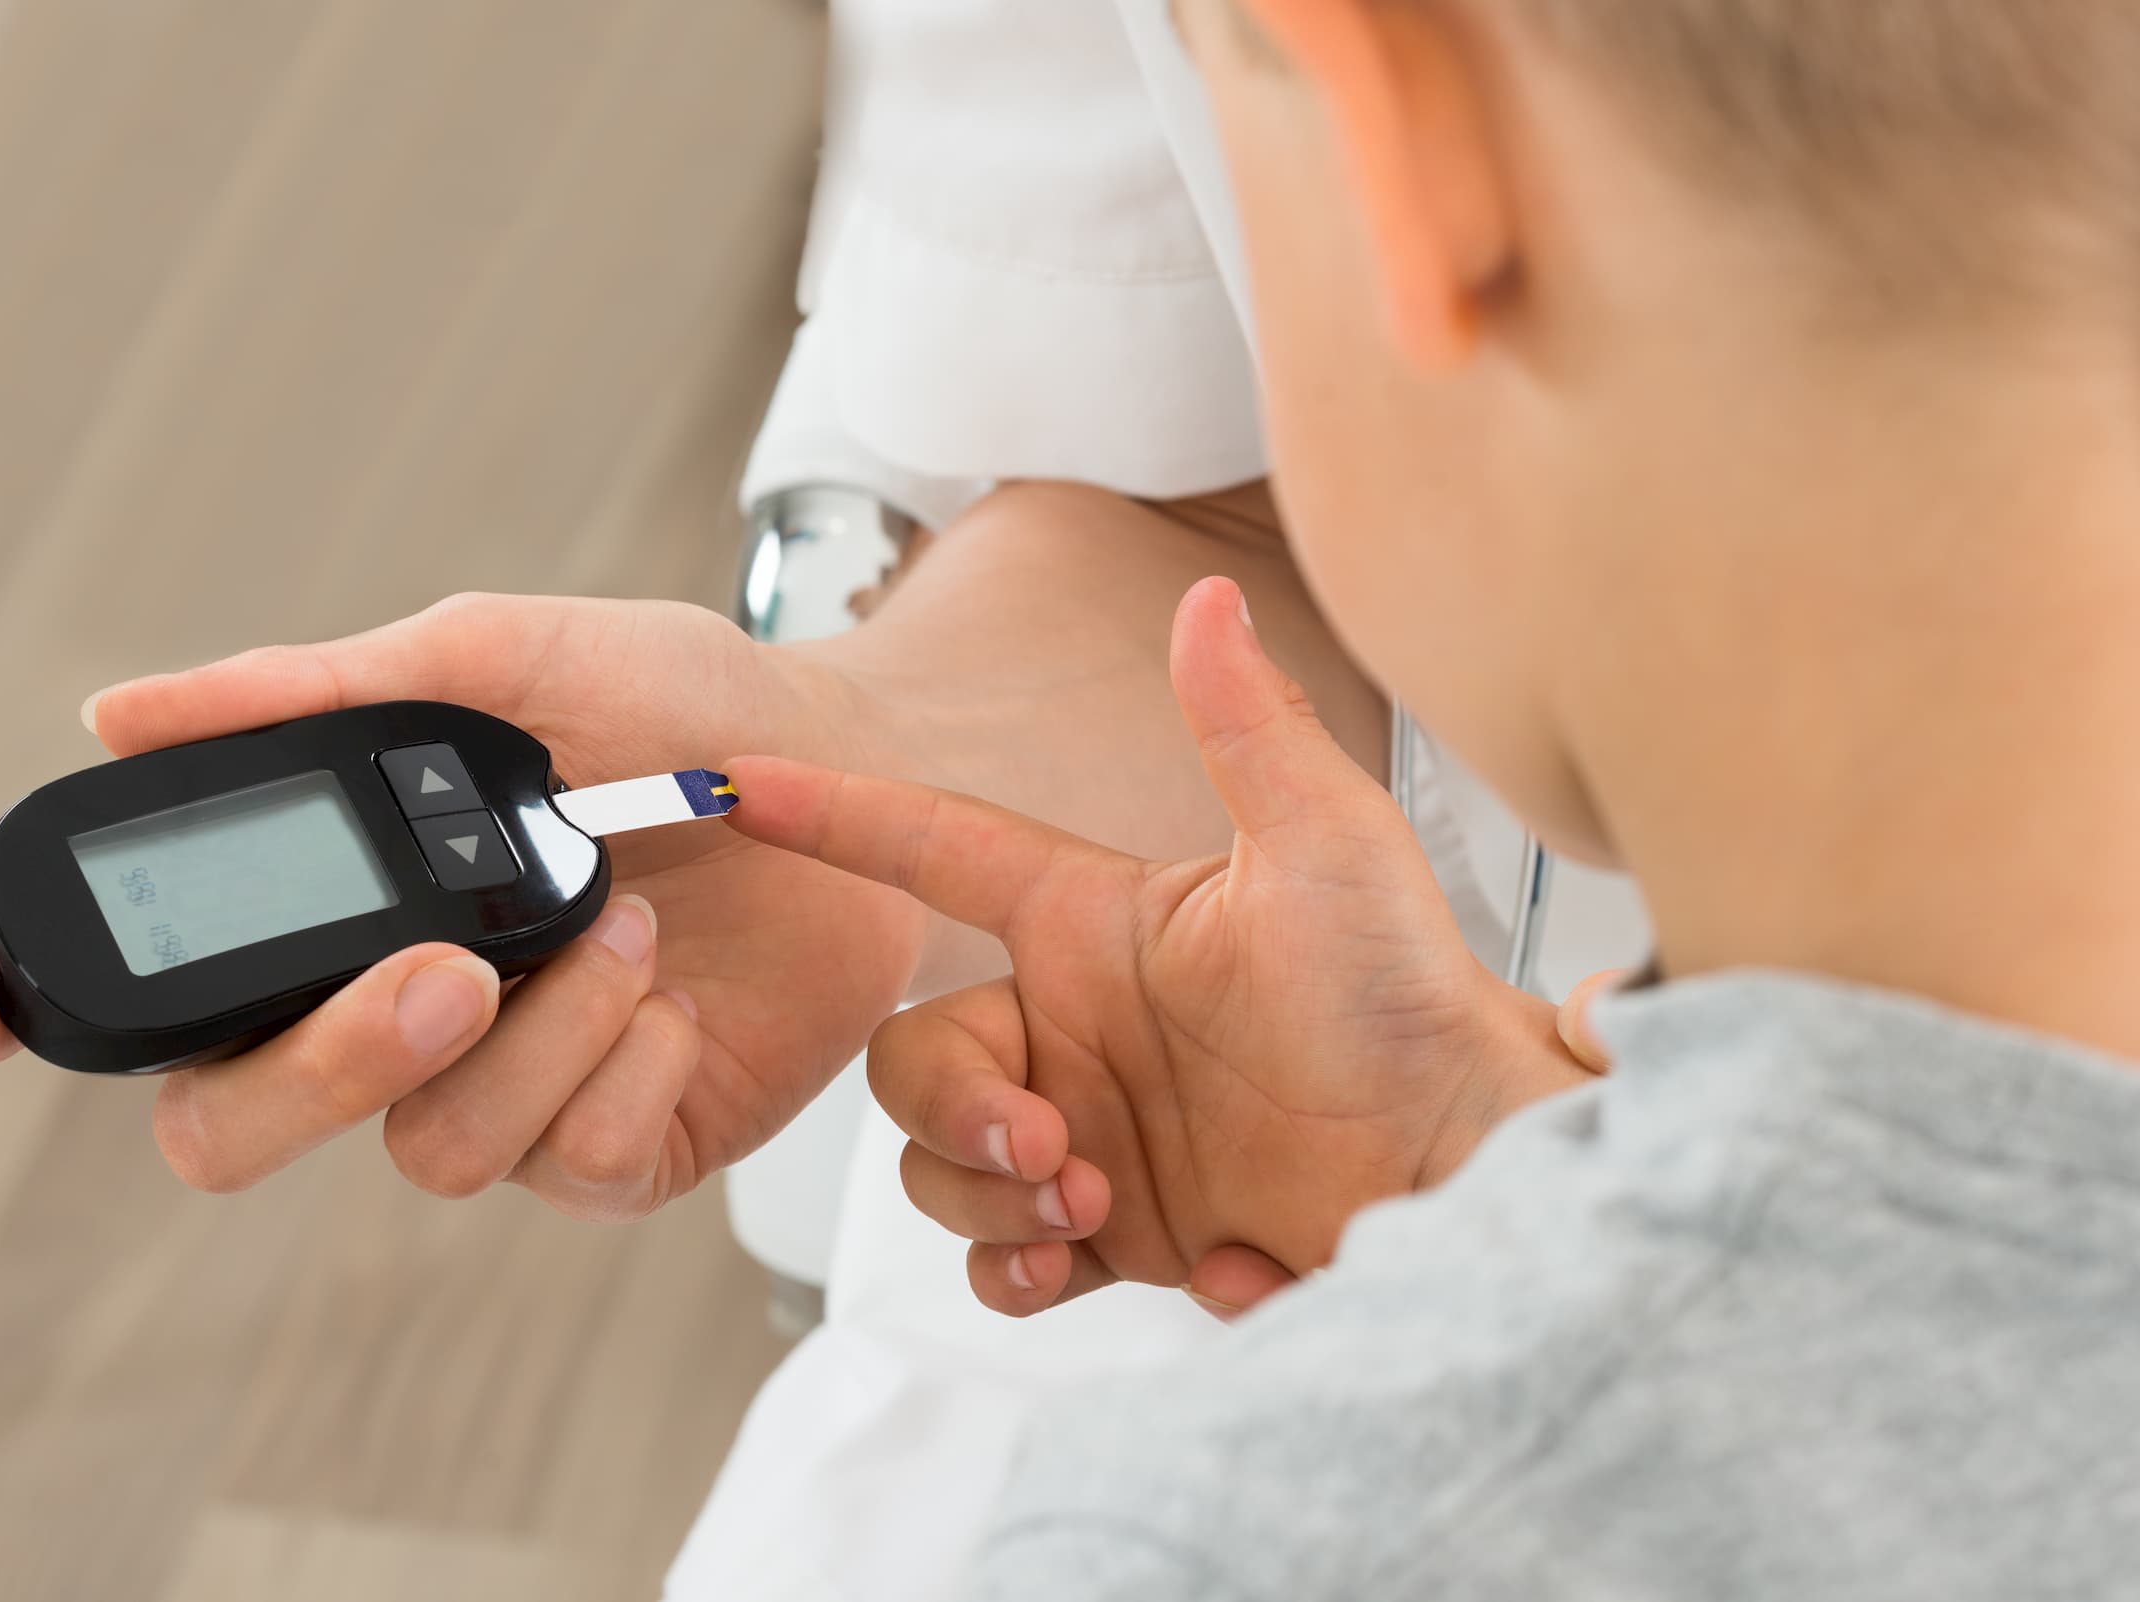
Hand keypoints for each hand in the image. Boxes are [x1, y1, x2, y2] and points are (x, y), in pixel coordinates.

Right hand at [0, 593, 924, 1216]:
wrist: (863, 777)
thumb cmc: (684, 710)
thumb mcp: (503, 662)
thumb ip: (322, 691)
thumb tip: (121, 707)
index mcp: (337, 908)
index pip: (140, 994)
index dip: (21, 1007)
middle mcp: (390, 1017)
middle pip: (232, 1127)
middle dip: (321, 1064)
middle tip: (443, 965)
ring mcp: (498, 1094)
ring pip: (426, 1147)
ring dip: (538, 1029)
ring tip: (627, 922)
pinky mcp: (613, 1147)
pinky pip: (565, 1164)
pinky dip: (625, 1067)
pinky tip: (676, 991)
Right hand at [725, 578, 1596, 1313]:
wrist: (1467, 1165)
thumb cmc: (1412, 994)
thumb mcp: (1330, 851)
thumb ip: (1249, 731)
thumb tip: (1203, 601)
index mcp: (1093, 926)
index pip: (938, 850)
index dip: (841, 817)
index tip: (745, 785)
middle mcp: (1071, 1028)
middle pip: (911, 1059)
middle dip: (951, 1109)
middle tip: (1048, 1146)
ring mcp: (1085, 1132)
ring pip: (940, 1166)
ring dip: (986, 1198)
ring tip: (1087, 1205)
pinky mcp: (1115, 1231)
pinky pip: (1002, 1260)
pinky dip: (1017, 1273)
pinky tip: (1086, 1265)